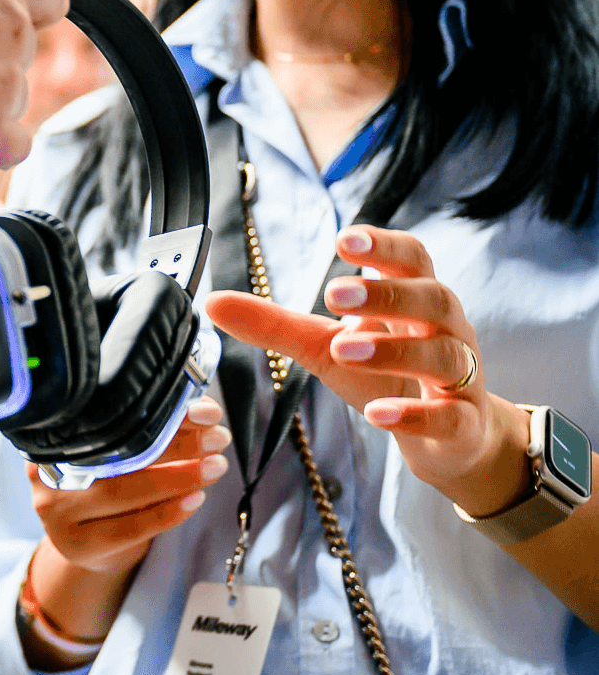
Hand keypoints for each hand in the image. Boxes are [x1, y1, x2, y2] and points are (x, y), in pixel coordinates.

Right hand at [29, 397, 231, 577]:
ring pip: (121, 492)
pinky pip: (128, 528)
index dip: (160, 412)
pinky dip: (166, 513)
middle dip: (175, 444)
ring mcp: (55, 510)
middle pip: (115, 453)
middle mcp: (47, 469)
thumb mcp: (123, 452)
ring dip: (176, 478)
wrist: (91, 542)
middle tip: (218, 439)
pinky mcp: (76, 544)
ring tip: (214, 468)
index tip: (202, 410)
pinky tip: (194, 500)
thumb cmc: (112, 484)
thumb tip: (203, 411)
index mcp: (57, 434)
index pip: (112, 417)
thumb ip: (153, 430)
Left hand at [205, 226, 532, 517]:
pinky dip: (414, 414)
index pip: (412, 260)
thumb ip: (276, 325)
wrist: (449, 436)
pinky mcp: (461, 423)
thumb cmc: (386, 376)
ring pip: (442, 355)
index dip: (383, 246)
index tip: (344, 238)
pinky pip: (447, 417)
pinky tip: (378, 414)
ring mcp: (459, 377)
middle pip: (432, 298)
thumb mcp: (326, 348)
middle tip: (332, 295)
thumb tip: (212, 302)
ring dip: (393, 351)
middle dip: (385, 294)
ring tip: (344, 350)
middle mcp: (445, 330)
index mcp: (415, 301)